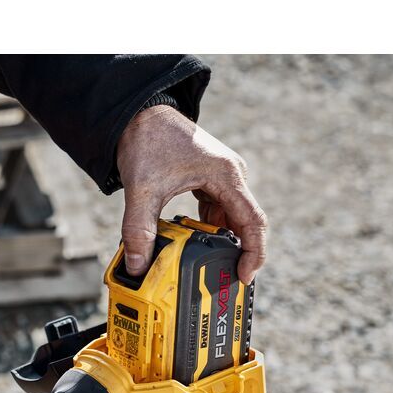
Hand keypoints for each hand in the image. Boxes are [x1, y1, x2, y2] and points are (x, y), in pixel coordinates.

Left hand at [116, 105, 268, 283]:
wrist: (139, 113)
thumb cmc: (147, 140)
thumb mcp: (142, 189)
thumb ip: (138, 229)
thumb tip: (137, 265)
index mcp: (226, 175)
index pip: (253, 222)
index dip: (254, 253)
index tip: (244, 276)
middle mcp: (232, 176)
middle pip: (245, 223)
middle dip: (236, 252)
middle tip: (222, 279)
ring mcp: (222, 177)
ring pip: (230, 218)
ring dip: (220, 241)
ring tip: (206, 266)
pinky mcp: (210, 179)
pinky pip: (218, 210)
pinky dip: (209, 229)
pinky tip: (194, 243)